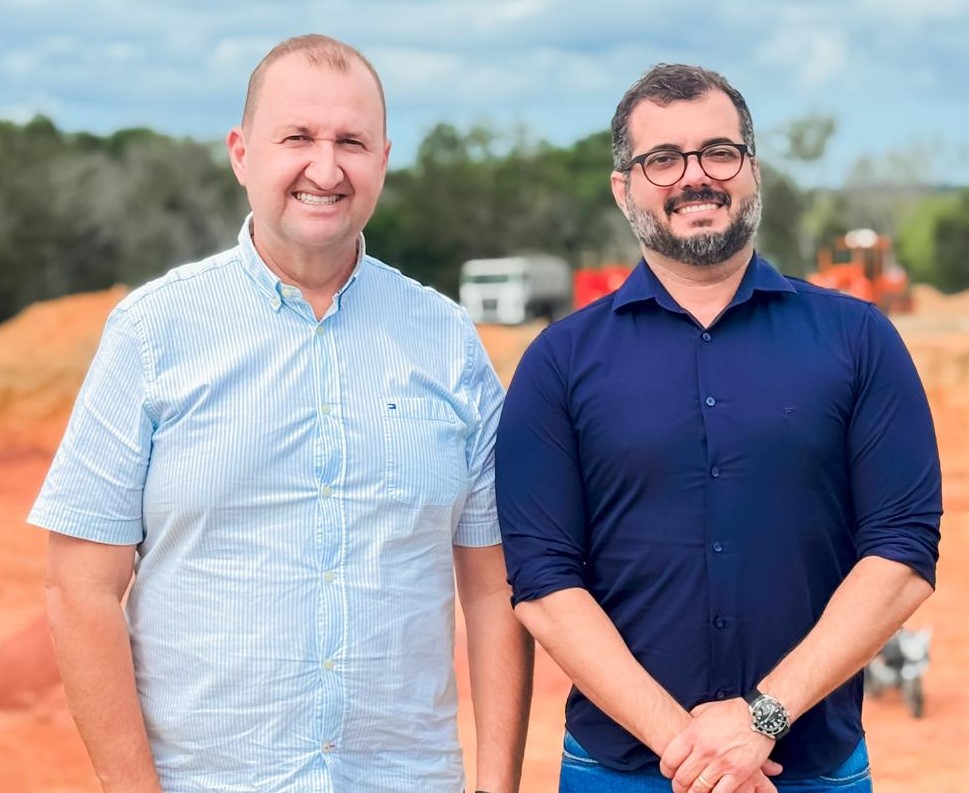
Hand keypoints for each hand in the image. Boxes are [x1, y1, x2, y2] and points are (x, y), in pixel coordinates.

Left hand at [659, 699, 781, 792]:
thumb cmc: (731, 712)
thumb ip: (691, 723)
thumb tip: (681, 730)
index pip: (670, 759)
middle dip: (678, 786)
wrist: (759, 715)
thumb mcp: (704, 711)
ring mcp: (721, 763)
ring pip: (699, 789)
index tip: (669, 773)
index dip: (666, 770)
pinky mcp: (738, 773)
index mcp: (693, 734)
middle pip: (682, 777)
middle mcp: (705, 750)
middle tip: (679, 788)